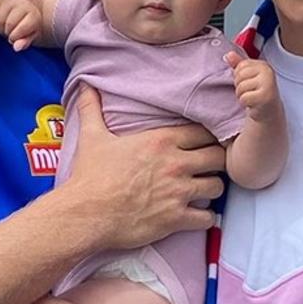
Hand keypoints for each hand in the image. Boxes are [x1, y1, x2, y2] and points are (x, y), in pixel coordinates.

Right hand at [0, 0, 40, 51]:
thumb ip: (25, 42)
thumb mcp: (31, 34)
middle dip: (7, 32)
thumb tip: (16, 48)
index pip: (19, 31)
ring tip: (6, 26)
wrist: (24, 2)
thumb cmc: (28, 22)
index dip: (14, 37)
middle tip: (10, 31)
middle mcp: (21, 4)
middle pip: (8, 25)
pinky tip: (0, 20)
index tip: (15, 36)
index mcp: (33, 14)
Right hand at [62, 87, 224, 251]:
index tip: (203, 143)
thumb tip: (85, 85)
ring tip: (203, 190)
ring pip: (217, 186)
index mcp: (161, 140)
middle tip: (207, 167)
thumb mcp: (92, 136)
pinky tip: (196, 215)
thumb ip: (93, 108)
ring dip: (212, 188)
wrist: (85, 214)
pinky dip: (205, 217)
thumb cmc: (90, 176)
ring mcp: (178, 192)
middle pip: (217, 157)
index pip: (204, 132)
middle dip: (215, 161)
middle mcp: (176, 163)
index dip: (207, 138)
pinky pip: (208, 217)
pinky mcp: (176, 218)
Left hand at [225, 52, 282, 122]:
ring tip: (251, 98)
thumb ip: (238, 64)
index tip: (249, 83)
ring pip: (241, 88)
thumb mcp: (248, 76)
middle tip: (250, 92)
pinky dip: (245, 103)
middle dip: (239, 86)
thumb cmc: (256, 91)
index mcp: (263, 65)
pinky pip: (244, 98)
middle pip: (239, 76)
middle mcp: (268, 72)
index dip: (239, 76)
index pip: (240, 66)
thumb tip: (228, 55)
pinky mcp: (265, 97)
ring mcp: (268, 85)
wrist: (269, 110)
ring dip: (242, 96)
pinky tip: (253, 104)